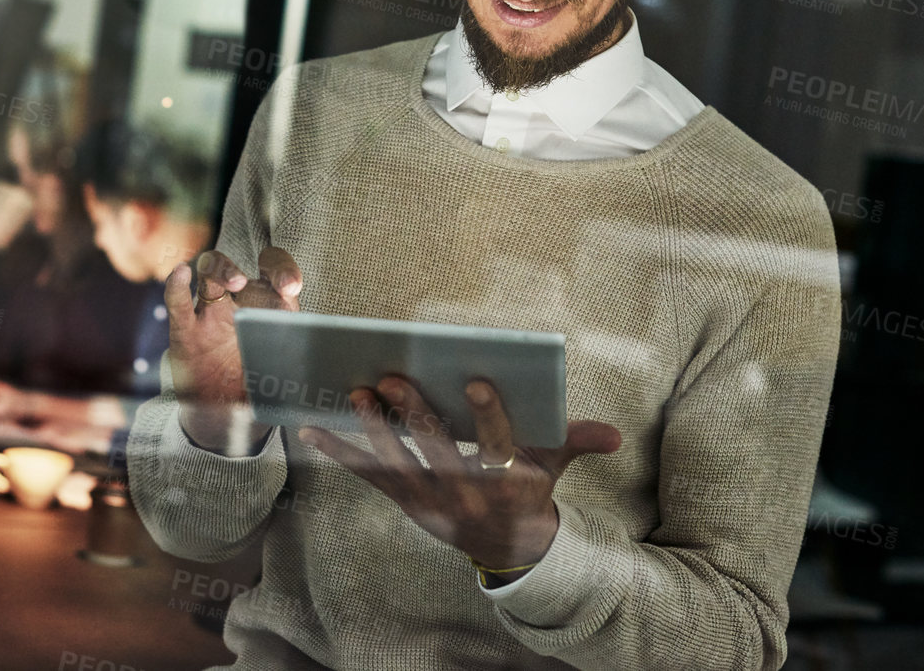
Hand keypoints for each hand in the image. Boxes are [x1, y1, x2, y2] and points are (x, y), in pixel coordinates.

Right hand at [165, 247, 302, 452]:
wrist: (224, 416)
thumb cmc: (260, 388)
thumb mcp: (285, 377)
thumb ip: (299, 371)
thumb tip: (320, 387)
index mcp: (267, 307)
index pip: (277, 273)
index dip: (285, 271)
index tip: (291, 288)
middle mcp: (239, 303)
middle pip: (249, 266)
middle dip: (267, 268)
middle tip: (280, 285)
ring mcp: (210, 314)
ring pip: (209, 274)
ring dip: (222, 270)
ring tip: (236, 283)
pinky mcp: (185, 332)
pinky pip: (177, 304)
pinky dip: (176, 287)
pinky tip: (181, 273)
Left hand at [298, 376, 621, 573]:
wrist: (507, 545)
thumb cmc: (528, 485)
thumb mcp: (554, 464)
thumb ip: (575, 441)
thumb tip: (614, 436)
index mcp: (506, 479)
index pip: (498, 445)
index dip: (487, 415)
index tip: (474, 380)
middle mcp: (465, 492)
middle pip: (438, 452)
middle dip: (415, 416)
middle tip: (392, 378)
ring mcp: (429, 499)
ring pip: (397, 464)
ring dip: (374, 430)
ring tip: (356, 395)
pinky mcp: (403, 499)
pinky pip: (366, 474)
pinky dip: (336, 450)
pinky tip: (308, 426)